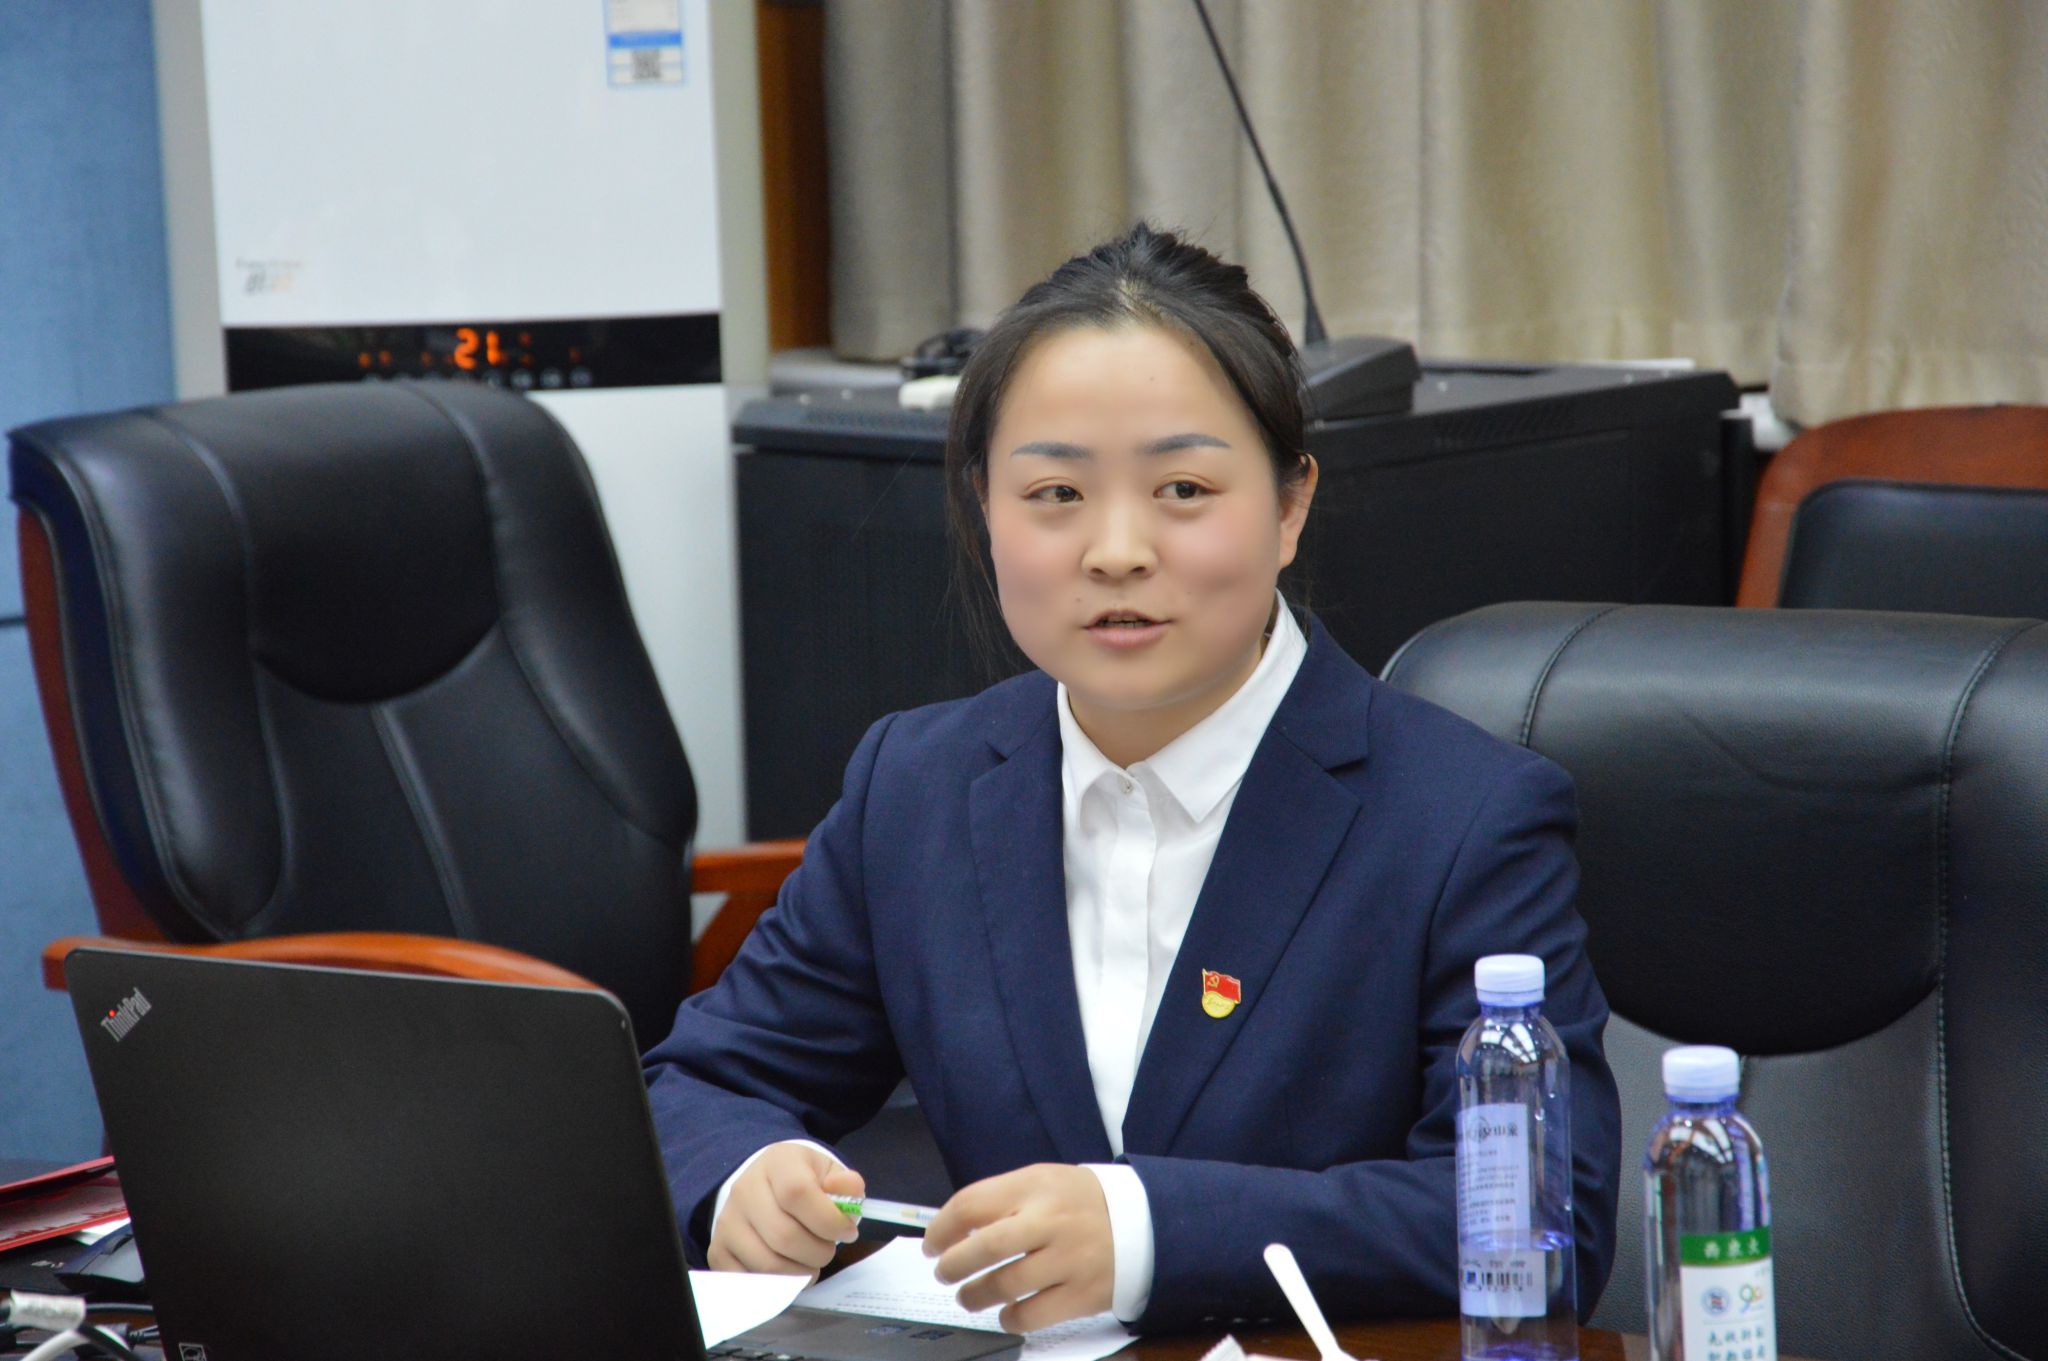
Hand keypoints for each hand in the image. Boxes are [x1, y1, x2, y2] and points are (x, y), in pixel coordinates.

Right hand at [710, 1143, 864, 1277]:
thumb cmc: (804, 1182)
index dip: (828, 1221)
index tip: (847, 1231)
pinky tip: (790, 1270)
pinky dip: (777, 1285)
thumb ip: (847, 1184)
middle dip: (818, 1252)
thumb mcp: (830, 1173)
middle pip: (784, 1236)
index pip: (798, 1193)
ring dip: (801, 1273)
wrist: (765, 1187)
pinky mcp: (718, 1250)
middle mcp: (745, 1189)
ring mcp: (727, 1221)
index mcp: (778, 1162)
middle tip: (828, 1250)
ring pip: (768, 1264)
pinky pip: (750, 1280)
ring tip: (811, 1262)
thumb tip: (847, 1190)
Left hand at [923, 1164, 1113, 1331]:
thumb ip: (1003, 1199)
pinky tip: (1006, 1313)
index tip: (931, 1245)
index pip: (973, 1203)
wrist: (1147, 1223)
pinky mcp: (1083, 1294)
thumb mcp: (1044, 1182)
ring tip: (968, 1296)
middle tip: (943, 1274)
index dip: (942, 1228)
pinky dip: (1010, 1318)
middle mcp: (1051, 1221)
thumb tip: (954, 1230)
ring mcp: (1069, 1259)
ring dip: (975, 1295)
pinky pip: (1033, 1315)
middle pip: (986, 1247)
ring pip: (1005, 1285)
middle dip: (953, 1265)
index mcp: (1036, 1185)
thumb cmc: (1081, 1203)